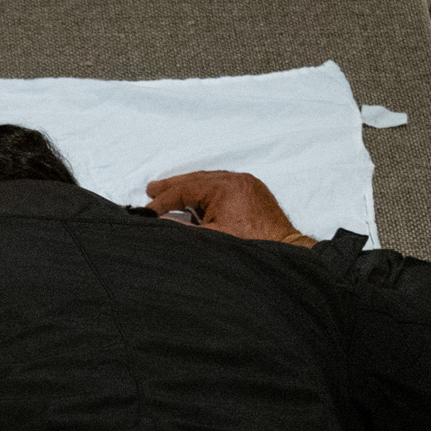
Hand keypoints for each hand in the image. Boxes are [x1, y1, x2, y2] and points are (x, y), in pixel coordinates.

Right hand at [145, 170, 315, 246]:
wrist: (284, 251)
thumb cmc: (250, 247)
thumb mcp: (210, 239)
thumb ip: (182, 229)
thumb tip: (158, 223)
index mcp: (225, 187)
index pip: (185, 189)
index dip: (163, 201)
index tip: (146, 211)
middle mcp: (237, 180)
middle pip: (196, 179)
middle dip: (173, 185)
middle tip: (151, 189)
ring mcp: (247, 184)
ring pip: (210, 181)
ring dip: (189, 187)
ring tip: (170, 192)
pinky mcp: (254, 193)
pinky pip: (224, 186)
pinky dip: (206, 190)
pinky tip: (197, 199)